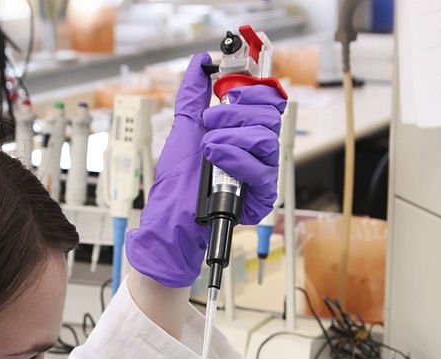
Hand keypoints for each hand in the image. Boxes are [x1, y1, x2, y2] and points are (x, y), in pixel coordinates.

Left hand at [124, 52, 287, 287]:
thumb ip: (194, 92)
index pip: (269, 101)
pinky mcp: (260, 196)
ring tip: (208, 147)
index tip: (227, 91)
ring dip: (231, 136)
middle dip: (234, 112)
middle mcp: (257, 152)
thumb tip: (200, 62)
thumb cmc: (176, 180)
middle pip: (270, 116)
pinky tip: (216, 158)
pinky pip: (262, 170)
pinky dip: (235, 158)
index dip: (251, 90)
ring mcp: (260, 173)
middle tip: (210, 122)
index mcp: (245, 132)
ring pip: (266, 138)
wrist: (170, 214)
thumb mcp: (184, 126)